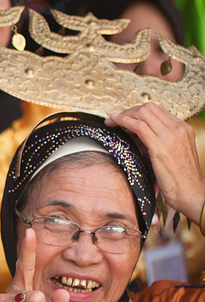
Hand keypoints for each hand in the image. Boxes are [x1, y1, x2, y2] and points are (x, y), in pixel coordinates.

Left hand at [107, 104, 204, 226]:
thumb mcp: (168, 154)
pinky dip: (123, 121)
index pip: (157, 111)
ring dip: (122, 115)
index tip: (124, 117)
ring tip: (111, 121)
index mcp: (183, 129)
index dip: (137, 112)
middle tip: (114, 119)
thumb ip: (154, 142)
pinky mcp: (161, 147)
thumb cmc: (179, 179)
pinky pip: (139, 126)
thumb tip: (134, 135)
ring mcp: (171, 136)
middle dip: (128, 111)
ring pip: (142, 113)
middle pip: (148, 108)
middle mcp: (179, 129)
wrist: (191, 193)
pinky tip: (115, 125)